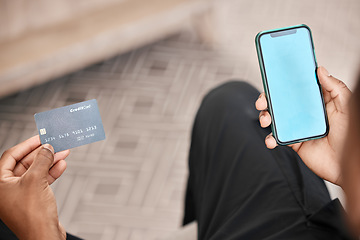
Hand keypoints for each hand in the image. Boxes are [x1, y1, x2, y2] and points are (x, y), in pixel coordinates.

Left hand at [0, 136, 68, 239]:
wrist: (43, 236)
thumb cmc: (32, 215)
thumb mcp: (36, 179)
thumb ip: (41, 159)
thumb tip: (47, 148)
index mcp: (0, 183)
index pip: (11, 156)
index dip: (27, 145)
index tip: (40, 137)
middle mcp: (7, 188)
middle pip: (25, 163)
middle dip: (41, 153)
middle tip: (53, 145)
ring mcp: (20, 194)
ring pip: (35, 171)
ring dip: (49, 161)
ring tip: (62, 153)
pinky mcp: (33, 199)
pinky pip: (41, 181)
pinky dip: (52, 172)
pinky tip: (61, 166)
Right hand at [255, 66, 351, 185]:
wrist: (347, 164)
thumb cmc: (351, 135)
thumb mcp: (346, 106)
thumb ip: (334, 87)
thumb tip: (320, 70)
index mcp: (316, 101)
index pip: (297, 87)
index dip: (283, 82)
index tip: (273, 77)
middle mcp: (304, 113)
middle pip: (280, 102)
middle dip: (266, 100)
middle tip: (262, 102)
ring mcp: (297, 127)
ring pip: (274, 118)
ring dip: (265, 117)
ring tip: (265, 121)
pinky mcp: (293, 141)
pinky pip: (276, 138)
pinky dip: (270, 139)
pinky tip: (272, 140)